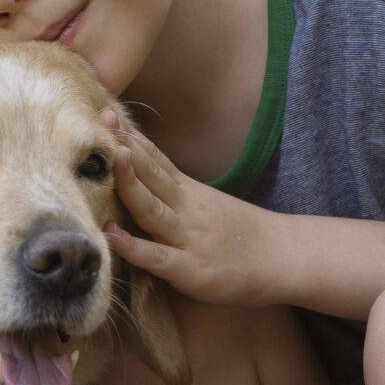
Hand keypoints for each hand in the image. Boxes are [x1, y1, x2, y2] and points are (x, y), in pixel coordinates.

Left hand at [98, 108, 272, 307]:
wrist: (283, 257)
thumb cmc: (242, 234)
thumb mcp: (209, 203)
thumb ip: (177, 191)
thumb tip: (146, 175)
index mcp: (189, 192)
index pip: (156, 159)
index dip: (131, 138)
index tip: (108, 115)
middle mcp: (186, 208)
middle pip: (152, 174)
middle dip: (125, 149)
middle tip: (101, 123)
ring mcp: (187, 238)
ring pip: (152, 208)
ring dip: (130, 184)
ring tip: (110, 161)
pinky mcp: (188, 269)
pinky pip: (157, 256)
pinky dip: (134, 247)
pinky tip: (112, 236)